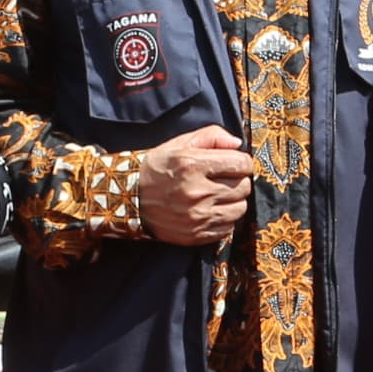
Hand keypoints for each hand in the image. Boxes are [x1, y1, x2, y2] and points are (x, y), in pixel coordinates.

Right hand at [134, 128, 254, 246]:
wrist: (129, 198)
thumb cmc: (157, 167)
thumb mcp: (180, 143)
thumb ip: (212, 136)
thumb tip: (238, 144)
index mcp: (193, 165)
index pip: (242, 164)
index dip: (241, 162)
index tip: (233, 163)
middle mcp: (197, 192)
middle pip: (243, 187)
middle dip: (238, 180)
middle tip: (223, 179)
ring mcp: (198, 217)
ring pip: (240, 209)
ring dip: (233, 201)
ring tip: (218, 195)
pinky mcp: (196, 235)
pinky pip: (228, 228)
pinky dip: (224, 219)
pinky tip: (211, 210)